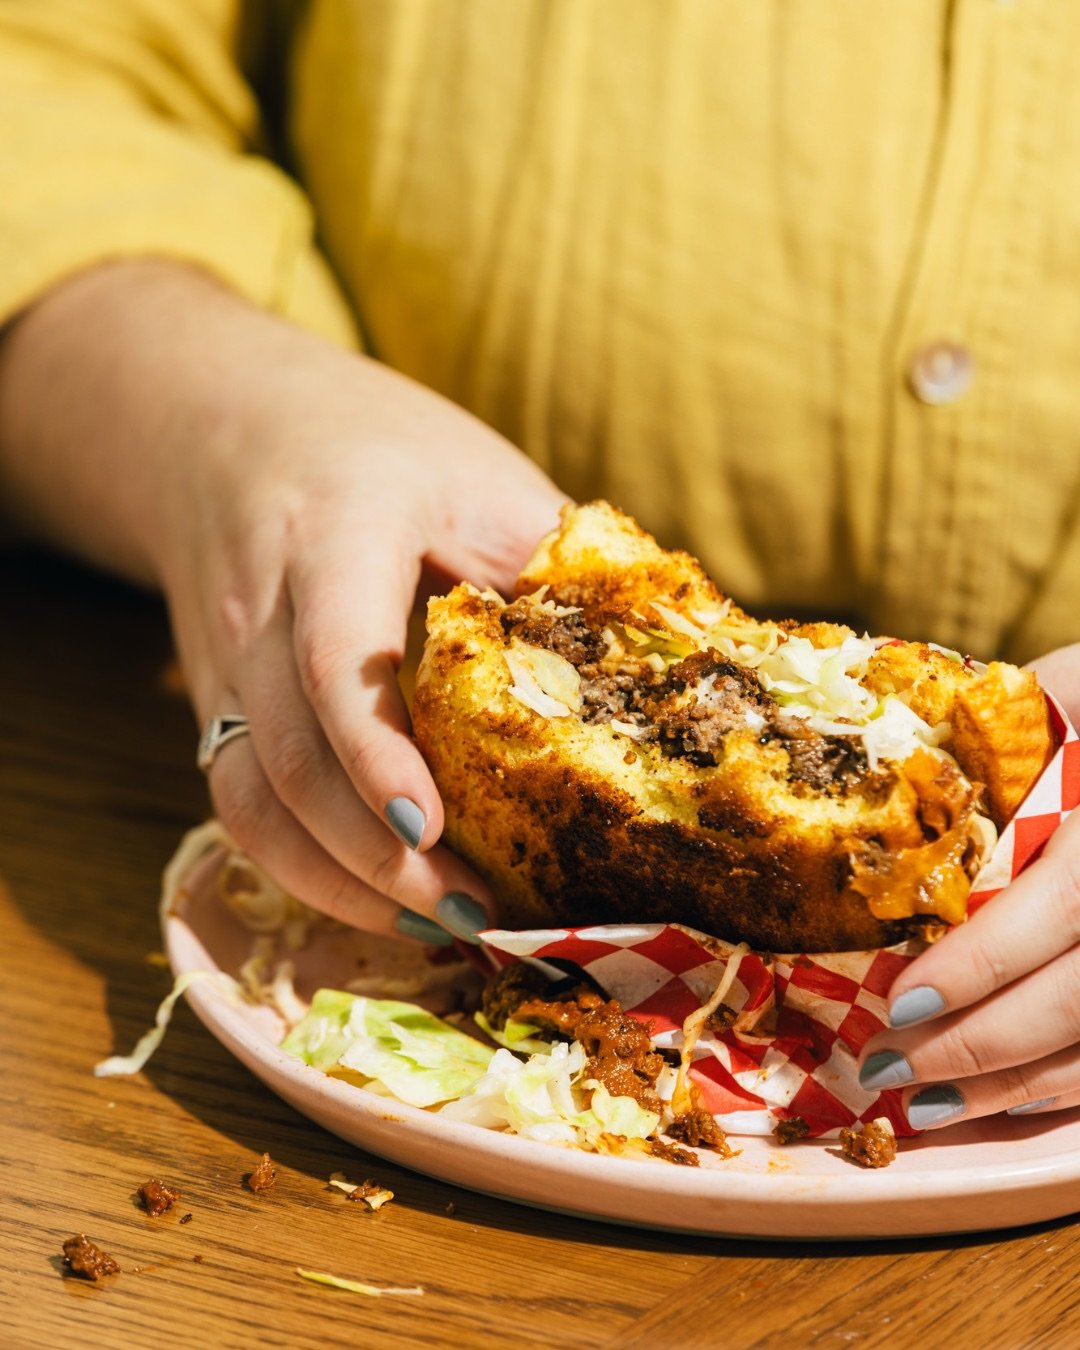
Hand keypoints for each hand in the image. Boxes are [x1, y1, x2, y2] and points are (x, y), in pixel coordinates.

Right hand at [0, 261, 568, 943]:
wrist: (233, 431)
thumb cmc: (384, 450)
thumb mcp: (480, 476)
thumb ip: (554, 562)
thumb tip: (670, 665)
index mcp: (333, 532)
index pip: (334, 656)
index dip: (377, 754)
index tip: (433, 831)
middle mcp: (258, 609)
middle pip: (290, 756)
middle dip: (376, 857)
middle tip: (477, 916)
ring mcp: (223, 667)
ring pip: (252, 800)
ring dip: (341, 883)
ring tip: (440, 930)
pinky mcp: (217, 707)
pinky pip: (243, 805)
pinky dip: (309, 869)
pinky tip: (384, 900)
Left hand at [857, 644, 1079, 1127]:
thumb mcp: (1062, 696)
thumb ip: (985, 743)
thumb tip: (874, 773)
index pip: (1062, 906)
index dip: (983, 964)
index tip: (901, 1001)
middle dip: (980, 1046)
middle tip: (886, 1066)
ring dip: (1013, 1087)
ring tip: (924, 1106)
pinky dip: (1059, 1092)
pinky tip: (996, 1103)